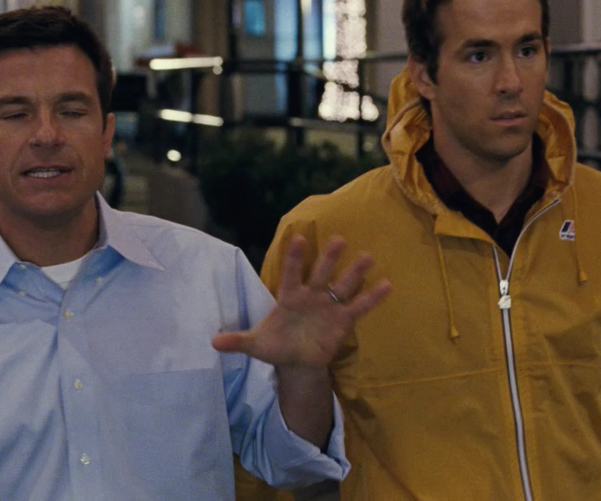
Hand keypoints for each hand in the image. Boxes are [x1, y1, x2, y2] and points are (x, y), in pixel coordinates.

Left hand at [211, 235, 390, 366]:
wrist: (298, 360)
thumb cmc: (277, 346)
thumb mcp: (256, 345)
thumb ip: (237, 340)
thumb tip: (213, 342)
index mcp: (289, 297)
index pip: (291, 274)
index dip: (294, 258)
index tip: (297, 238)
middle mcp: (311, 296)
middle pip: (321, 273)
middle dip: (329, 258)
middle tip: (338, 239)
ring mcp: (329, 306)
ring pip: (343, 285)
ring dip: (354, 272)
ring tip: (367, 256)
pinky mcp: (343, 320)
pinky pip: (359, 306)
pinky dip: (372, 297)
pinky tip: (387, 284)